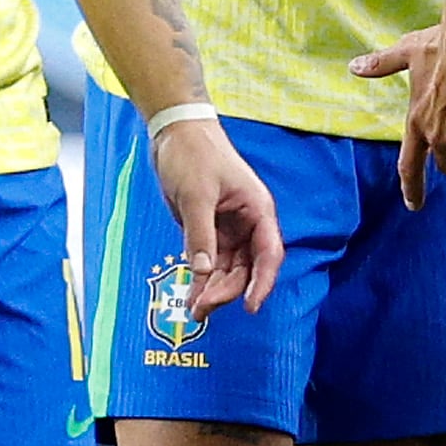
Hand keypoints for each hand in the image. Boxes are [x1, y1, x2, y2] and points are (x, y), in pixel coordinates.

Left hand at [147, 116, 283, 319]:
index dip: (263, 282)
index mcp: (257, 210)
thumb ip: (200, 235)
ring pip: (229, 268)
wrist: (176, 133)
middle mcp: (248, 222)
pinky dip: (202, 279)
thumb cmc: (194, 156)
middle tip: (202, 309)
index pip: (268, 253)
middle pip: (247, 267)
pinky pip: (211, 261)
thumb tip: (203, 273)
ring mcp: (229, 227)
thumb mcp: (196, 196)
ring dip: (214, 290)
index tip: (250, 307)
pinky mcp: (210, 229)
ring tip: (194, 311)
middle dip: (228, 290)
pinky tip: (191, 295)